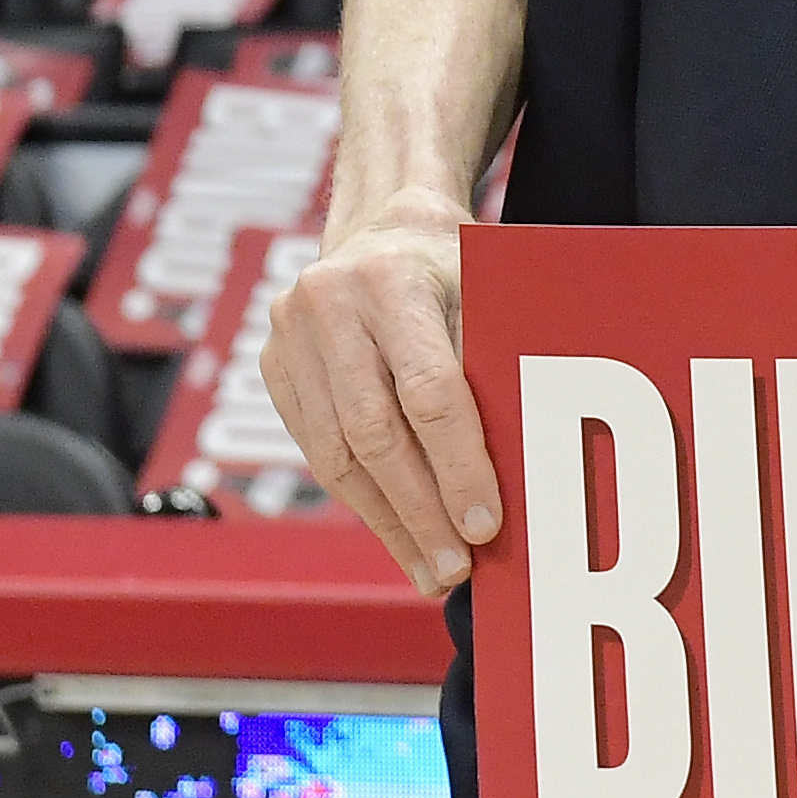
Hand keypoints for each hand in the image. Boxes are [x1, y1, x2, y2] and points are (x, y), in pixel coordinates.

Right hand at [259, 200, 499, 595]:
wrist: (384, 227)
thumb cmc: (455, 268)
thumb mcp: (488, 292)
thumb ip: (494, 367)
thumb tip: (523, 475)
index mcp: (391, 280)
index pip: (428, 390)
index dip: (458, 464)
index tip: (487, 525)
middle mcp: (328, 304)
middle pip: (375, 433)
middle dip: (420, 510)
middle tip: (458, 569)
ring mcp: (289, 336)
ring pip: (336, 454)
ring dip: (388, 522)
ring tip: (430, 570)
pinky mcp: (273, 368)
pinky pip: (317, 451)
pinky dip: (360, 499)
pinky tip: (397, 535)